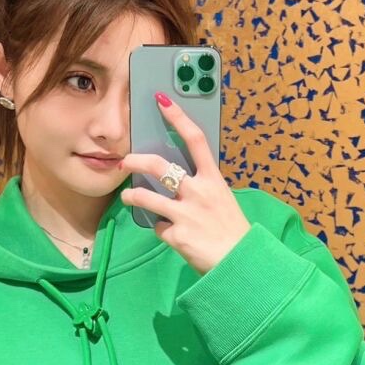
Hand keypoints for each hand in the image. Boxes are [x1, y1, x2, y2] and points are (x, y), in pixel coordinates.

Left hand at [116, 93, 251, 275]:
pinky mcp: (176, 235)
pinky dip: (162, 230)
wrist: (240, 263)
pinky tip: (171, 235)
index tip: (161, 101)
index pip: (195, 140)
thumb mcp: (223, 200)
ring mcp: (185, 214)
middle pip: (159, 166)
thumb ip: (203, 188)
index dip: (177, 118)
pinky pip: (159, 228)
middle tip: (124, 161)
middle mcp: (198, 192)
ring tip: (128, 196)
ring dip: (133, 195)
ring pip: (147, 197)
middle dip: (135, 160)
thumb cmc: (233, 231)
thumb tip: (181, 183)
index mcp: (213, 180)